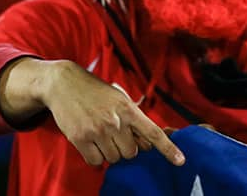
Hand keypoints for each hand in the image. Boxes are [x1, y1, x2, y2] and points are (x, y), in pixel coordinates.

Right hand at [35, 60, 184, 166]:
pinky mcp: (80, 138)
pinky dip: (96, 158)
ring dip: (110, 152)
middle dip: (126, 148)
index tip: (180, 161)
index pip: (154, 133)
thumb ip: (134, 119)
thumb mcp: (121, 98)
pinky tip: (92, 143)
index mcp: (129, 110)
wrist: (66, 84)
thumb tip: (145, 144)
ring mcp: (98, 131)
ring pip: (114, 158)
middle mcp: (116, 121)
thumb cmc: (97, 93)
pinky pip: (96, 161)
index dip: (168, 149)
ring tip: (102, 136)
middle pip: (132, 153)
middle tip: (116, 135)